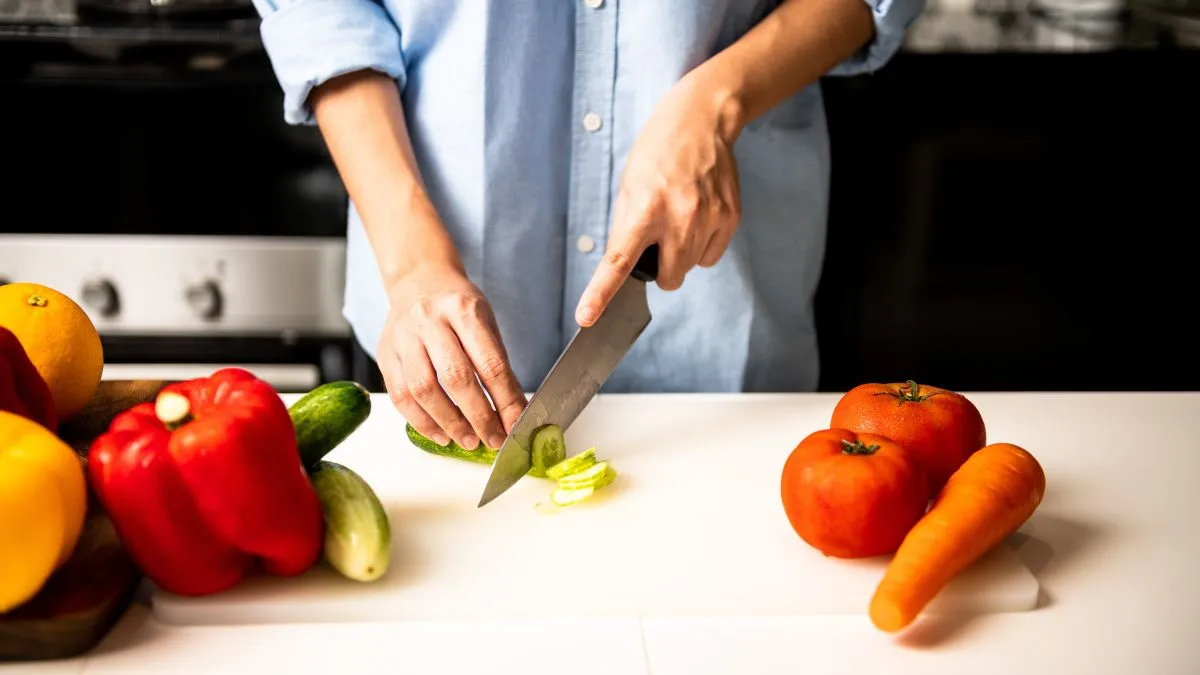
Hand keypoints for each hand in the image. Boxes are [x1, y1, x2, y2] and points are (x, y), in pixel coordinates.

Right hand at [377, 263, 525, 450]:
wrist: (419, 281)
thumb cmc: (458, 306)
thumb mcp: (486, 323)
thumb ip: (498, 364)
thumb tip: (512, 412)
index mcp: (464, 309)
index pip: (489, 362)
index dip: (505, 399)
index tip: (515, 425)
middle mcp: (430, 320)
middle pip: (456, 377)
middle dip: (478, 416)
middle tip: (493, 439)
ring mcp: (403, 337)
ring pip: (423, 390)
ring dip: (448, 423)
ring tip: (468, 440)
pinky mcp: (385, 354)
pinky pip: (400, 396)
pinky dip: (421, 422)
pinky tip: (440, 434)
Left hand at [575, 73, 744, 326]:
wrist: (702, 120)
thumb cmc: (659, 151)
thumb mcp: (629, 185)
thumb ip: (625, 229)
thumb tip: (622, 270)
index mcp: (644, 208)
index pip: (618, 261)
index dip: (601, 293)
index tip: (587, 317)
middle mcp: (679, 217)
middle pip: (668, 279)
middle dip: (660, 270)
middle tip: (657, 240)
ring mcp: (710, 218)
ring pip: (691, 269)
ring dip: (681, 256)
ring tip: (680, 216)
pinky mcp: (731, 217)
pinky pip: (711, 257)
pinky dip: (702, 247)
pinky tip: (698, 217)